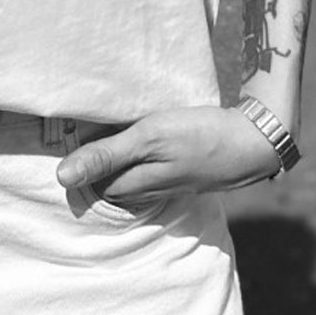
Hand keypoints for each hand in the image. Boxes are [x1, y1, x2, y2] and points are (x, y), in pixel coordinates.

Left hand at [57, 105, 280, 204]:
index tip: (75, 129)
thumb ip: (106, 155)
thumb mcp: (148, 138)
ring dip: (121, 154)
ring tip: (114, 125)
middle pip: (110, 179)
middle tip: (89, 123)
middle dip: (98, 158)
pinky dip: (143, 153)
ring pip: (131, 173)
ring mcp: (169, 183)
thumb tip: (61, 178)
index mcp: (136, 185)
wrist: (254, 140)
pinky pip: (152, 166)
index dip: (81, 157)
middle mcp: (149, 190)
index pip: (90, 181)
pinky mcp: (184, 172)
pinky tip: (146, 133)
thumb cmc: (199, 136)